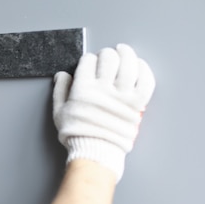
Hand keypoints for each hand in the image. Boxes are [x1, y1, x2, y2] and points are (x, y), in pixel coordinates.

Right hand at [52, 44, 154, 181]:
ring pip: (128, 64)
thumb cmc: (77, 134)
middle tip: (106, 57)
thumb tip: (62, 75)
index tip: (90, 63)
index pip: (88, 61)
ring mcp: (122, 96)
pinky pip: (146, 80)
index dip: (88, 59)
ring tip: (123, 50)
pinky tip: (139, 64)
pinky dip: (144, 69)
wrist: (96, 153)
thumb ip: (60, 91)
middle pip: (108, 58)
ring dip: (126, 53)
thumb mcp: (59, 112)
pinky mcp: (137, 104)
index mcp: (83, 89)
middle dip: (106, 55)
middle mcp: (104, 89)